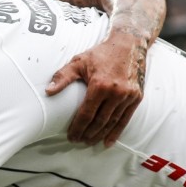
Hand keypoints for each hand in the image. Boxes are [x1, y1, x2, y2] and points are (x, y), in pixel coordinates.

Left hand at [46, 31, 145, 146]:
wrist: (129, 44)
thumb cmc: (101, 53)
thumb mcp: (79, 61)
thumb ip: (62, 77)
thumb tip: (48, 91)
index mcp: (100, 85)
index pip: (86, 113)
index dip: (78, 127)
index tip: (71, 136)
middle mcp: (116, 92)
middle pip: (99, 121)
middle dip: (88, 134)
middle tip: (78, 141)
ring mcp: (128, 96)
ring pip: (112, 122)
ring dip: (100, 135)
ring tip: (90, 142)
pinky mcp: (137, 97)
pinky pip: (126, 119)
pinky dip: (117, 132)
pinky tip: (108, 141)